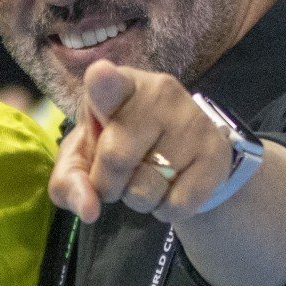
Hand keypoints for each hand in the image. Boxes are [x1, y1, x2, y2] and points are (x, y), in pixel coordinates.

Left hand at [51, 60, 235, 224]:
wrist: (181, 156)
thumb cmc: (119, 147)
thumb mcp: (84, 159)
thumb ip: (70, 182)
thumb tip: (88, 210)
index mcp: (118, 84)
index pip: (107, 81)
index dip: (103, 82)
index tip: (101, 75)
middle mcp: (159, 93)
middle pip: (115, 158)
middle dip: (108, 184)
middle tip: (117, 176)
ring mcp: (191, 120)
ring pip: (146, 188)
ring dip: (137, 199)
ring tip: (146, 179)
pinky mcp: (216, 152)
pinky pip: (177, 204)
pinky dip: (166, 210)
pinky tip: (171, 189)